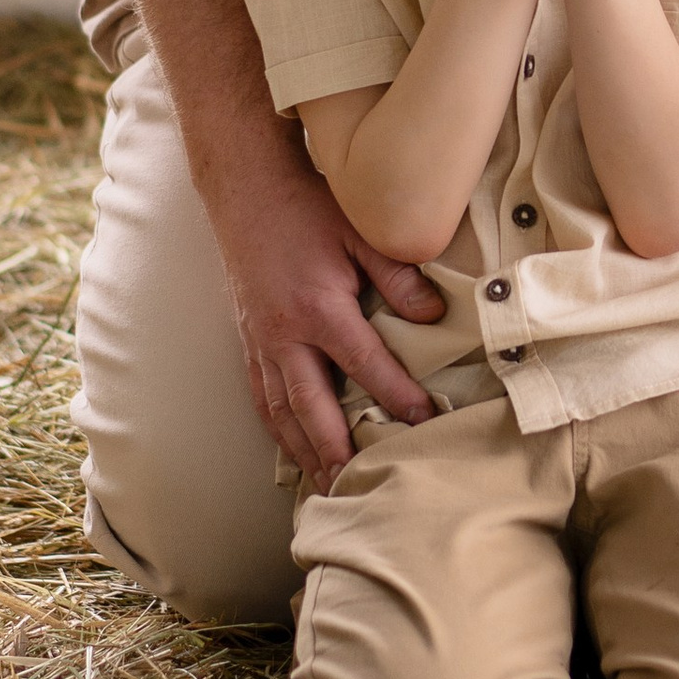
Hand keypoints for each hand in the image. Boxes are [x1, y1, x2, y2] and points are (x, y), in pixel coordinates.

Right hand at [217, 148, 445, 487]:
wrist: (246, 191)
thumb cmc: (308, 208)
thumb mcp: (361, 232)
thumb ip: (398, 275)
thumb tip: (432, 317)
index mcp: (318, 307)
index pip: (364, 364)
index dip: (396, 395)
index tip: (422, 422)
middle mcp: (284, 335)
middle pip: (314, 407)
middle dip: (339, 450)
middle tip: (362, 486)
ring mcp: (261, 343)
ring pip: (282, 412)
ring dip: (306, 452)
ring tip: (327, 487)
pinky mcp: (248, 343)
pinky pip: (262, 398)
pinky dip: (279, 431)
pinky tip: (294, 449)